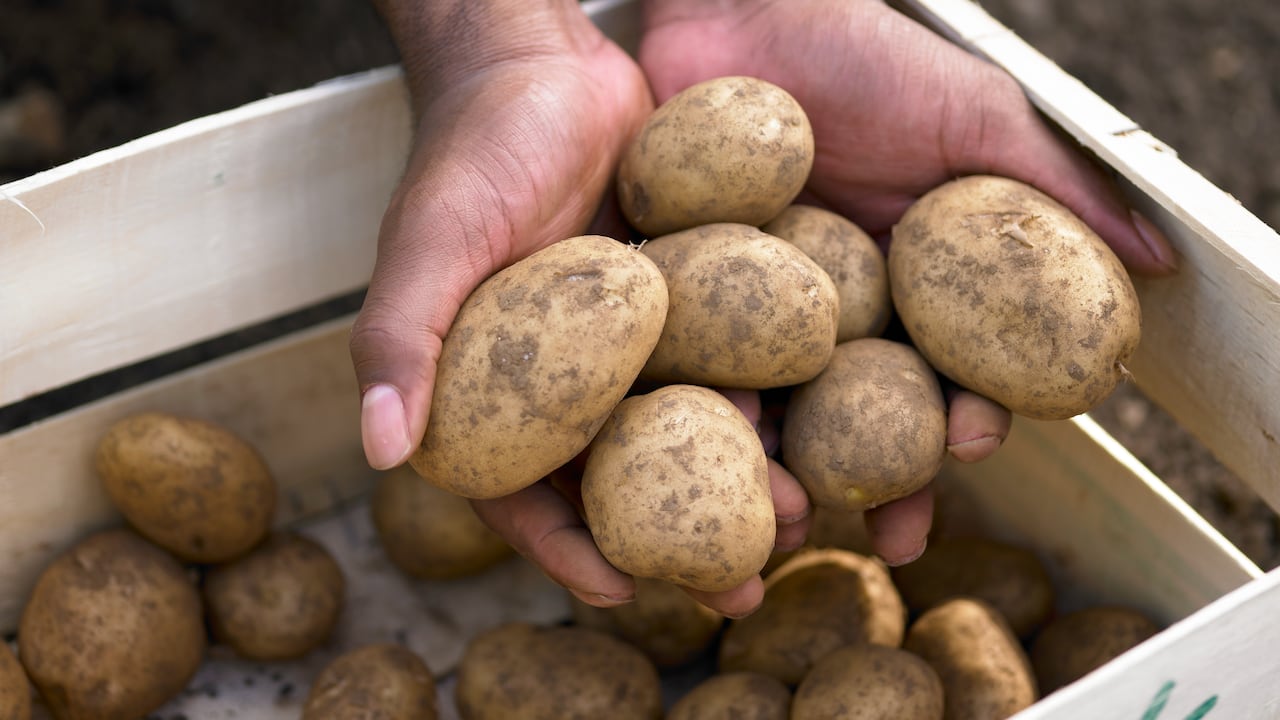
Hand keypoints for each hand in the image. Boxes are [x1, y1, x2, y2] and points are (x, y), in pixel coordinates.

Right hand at [351, 0, 808, 616]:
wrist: (545, 60)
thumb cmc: (474, 147)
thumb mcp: (430, 240)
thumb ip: (398, 338)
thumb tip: (379, 450)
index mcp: (483, 387)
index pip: (517, 493)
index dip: (565, 550)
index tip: (624, 592)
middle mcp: (555, 378)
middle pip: (615, 480)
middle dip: (674, 540)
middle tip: (739, 586)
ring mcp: (620, 343)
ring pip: (677, 432)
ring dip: (731, 480)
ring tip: (795, 517)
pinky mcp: (673, 301)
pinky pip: (715, 361)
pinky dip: (756, 397)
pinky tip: (807, 425)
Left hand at [638, 0, 1176, 563]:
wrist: (740, 3)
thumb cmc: (862, 53)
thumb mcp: (972, 117)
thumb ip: (1054, 192)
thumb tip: (1154, 267)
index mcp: (906, 290)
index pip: (944, 375)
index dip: (964, 419)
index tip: (972, 444)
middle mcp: (830, 315)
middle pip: (859, 420)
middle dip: (878, 484)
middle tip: (888, 535)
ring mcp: (748, 313)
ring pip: (772, 411)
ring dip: (785, 474)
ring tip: (787, 516)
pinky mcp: (674, 297)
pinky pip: (684, 363)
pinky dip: (693, 411)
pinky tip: (705, 445)